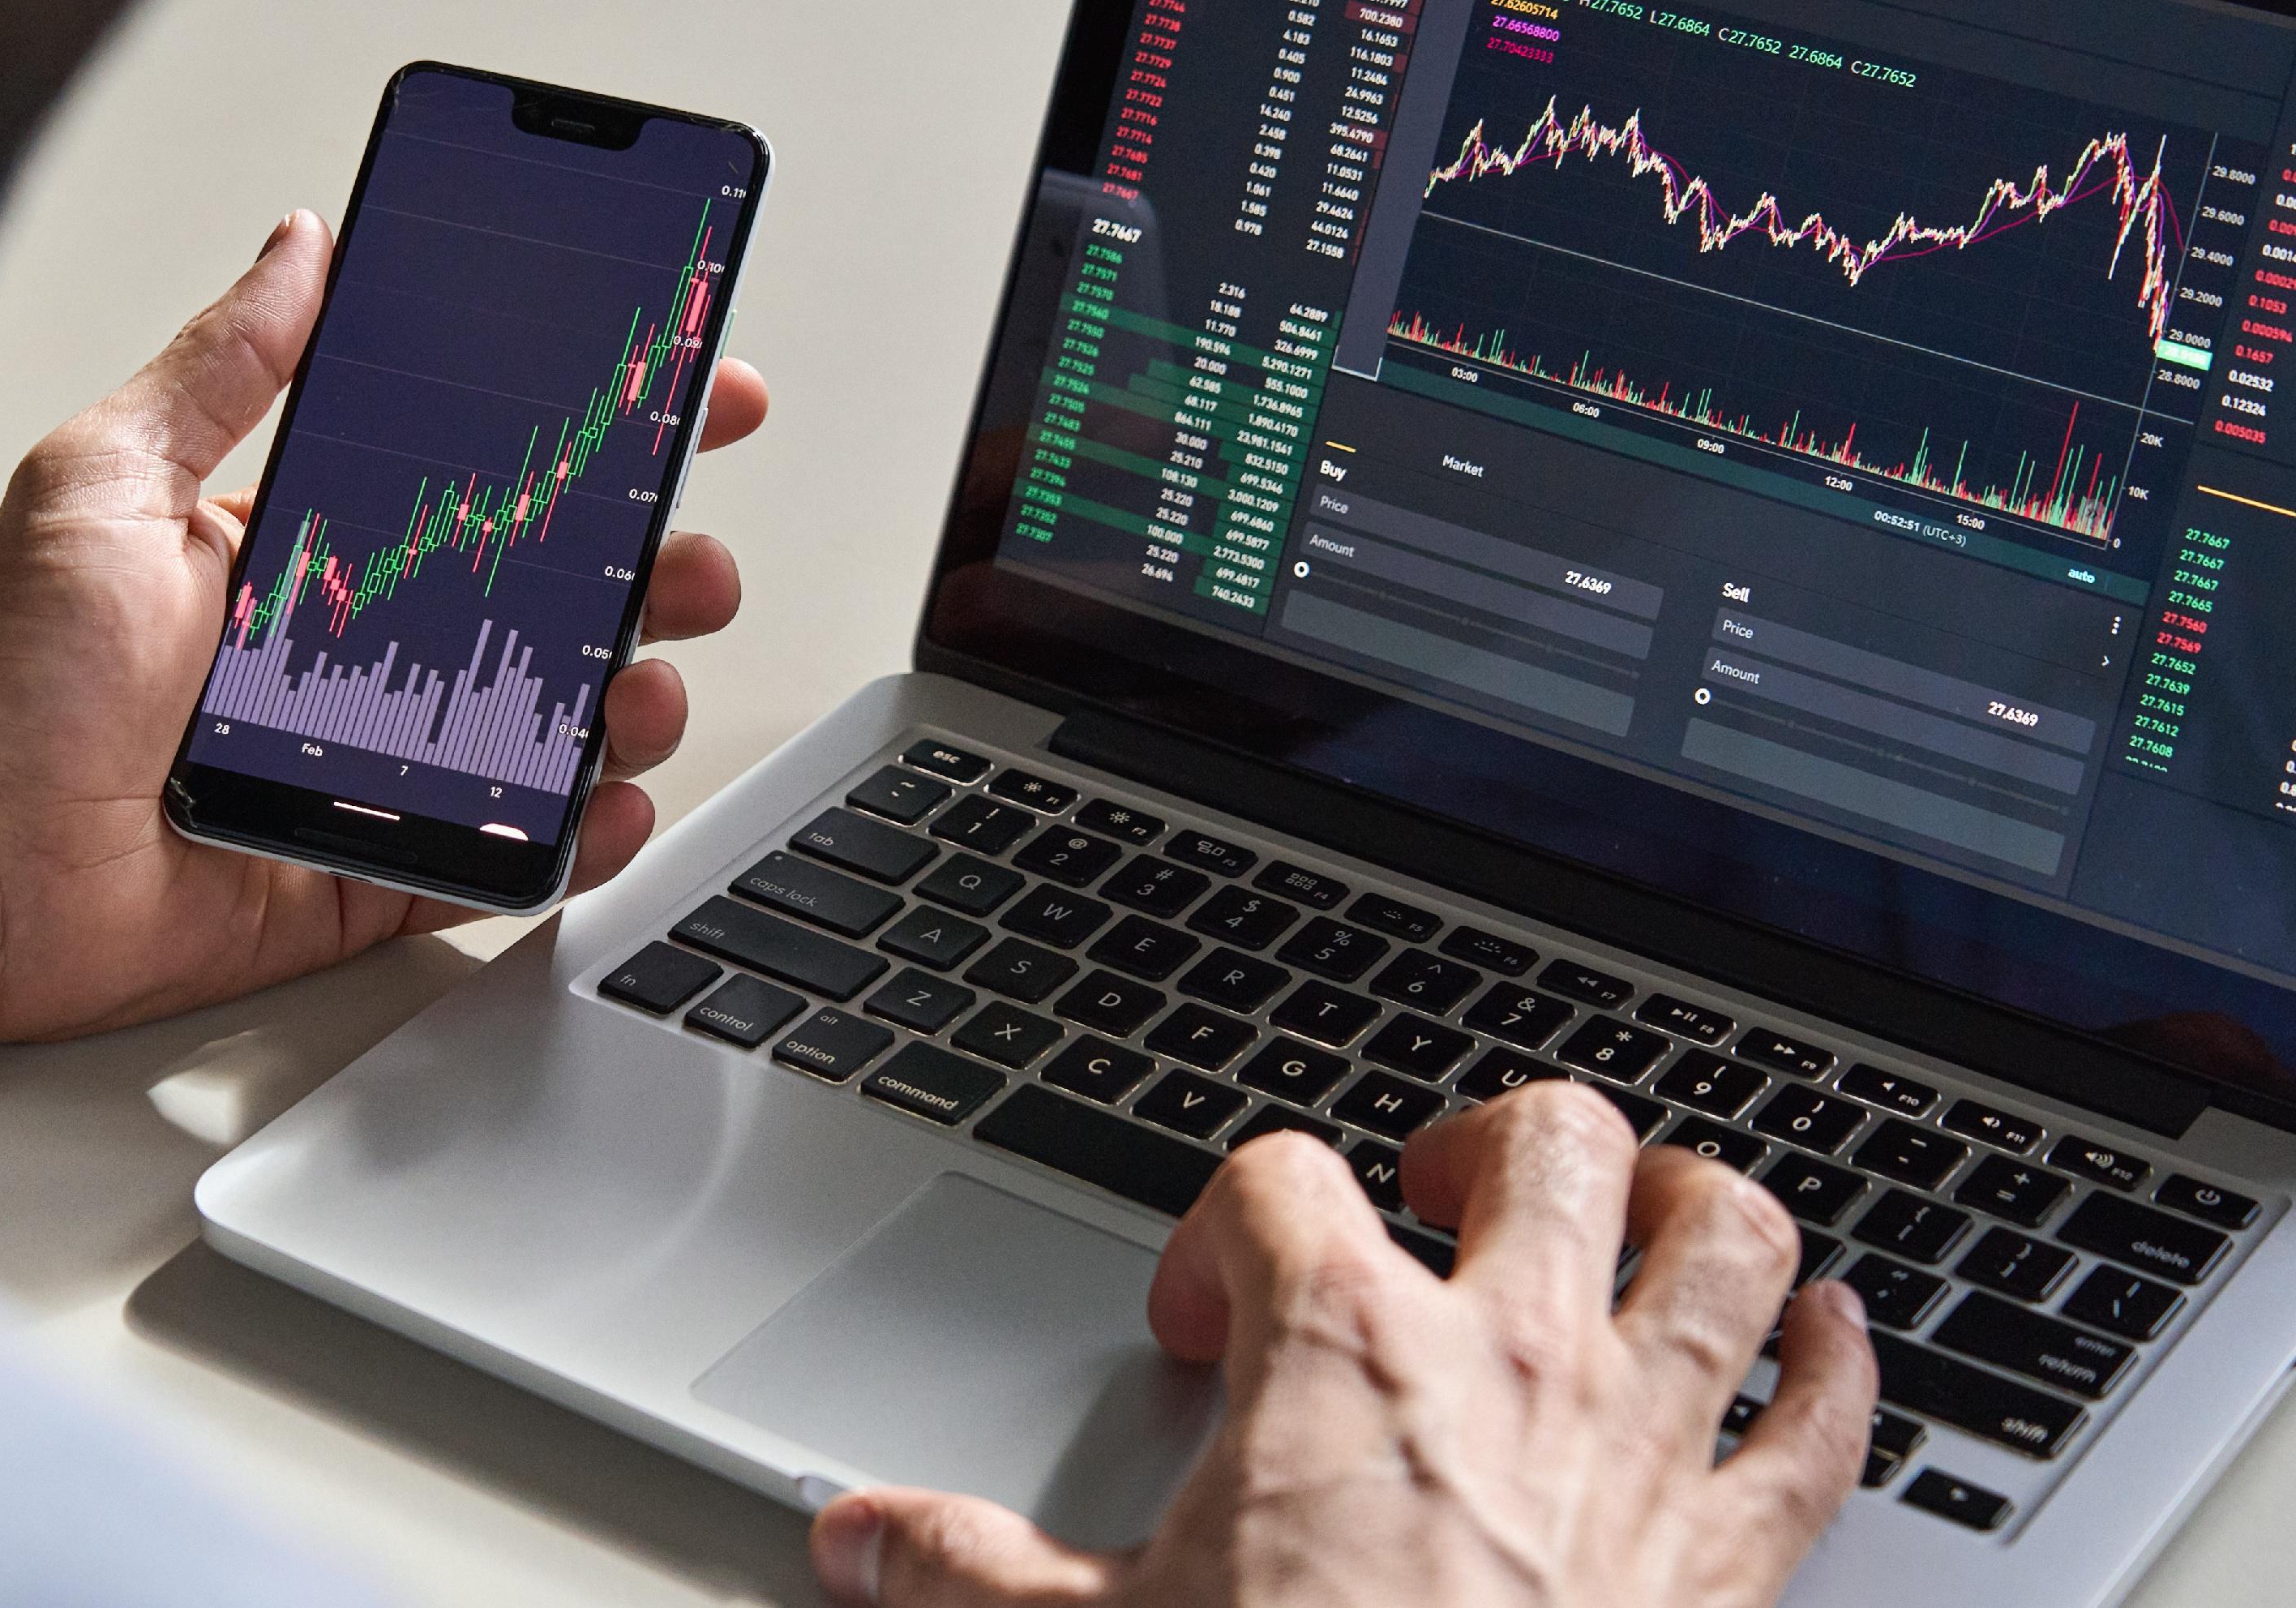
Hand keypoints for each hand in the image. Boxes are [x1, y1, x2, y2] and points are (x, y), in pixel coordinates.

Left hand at [0, 211, 769, 1087]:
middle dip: (651, 572)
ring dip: (630, 696)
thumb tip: (301, 244)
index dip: (591, 441)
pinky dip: (575, 834)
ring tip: (644, 684)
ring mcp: (373, 768)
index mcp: (307, 547)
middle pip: (548, 603)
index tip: (681, 396)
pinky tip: (607, 799)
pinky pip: (503, 854)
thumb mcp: (104, 479)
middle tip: (688, 557)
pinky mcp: (369, 874)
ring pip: (549, 724)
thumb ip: (219, 368)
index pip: (481, 478)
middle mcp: (354, 652)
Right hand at [807, 1084, 1877, 1607]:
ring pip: (1724, 1239)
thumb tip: (860, 1539)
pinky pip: (1827, 1430)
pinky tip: (1831, 1339)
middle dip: (1485, 1140)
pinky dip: (1841, 1369)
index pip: (1277, 1180)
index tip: (1198, 1323)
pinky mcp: (1732, 1564)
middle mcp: (1510, 1360)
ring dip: (1689, 1201)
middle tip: (1430, 1193)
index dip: (1220, 1229)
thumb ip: (963, 1572)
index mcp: (1343, 1351)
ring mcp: (1638, 1449)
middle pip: (1542, 1139)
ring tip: (1637, 1207)